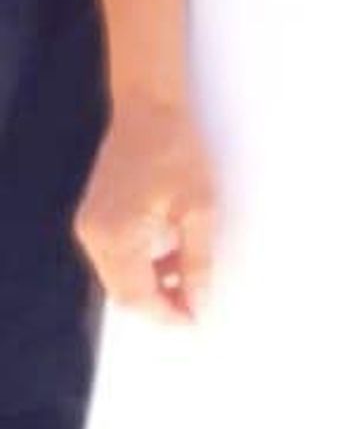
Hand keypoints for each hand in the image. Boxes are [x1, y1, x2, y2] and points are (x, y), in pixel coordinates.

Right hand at [76, 97, 216, 320]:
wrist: (148, 108)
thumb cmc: (176, 151)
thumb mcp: (199, 209)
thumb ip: (196, 262)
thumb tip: (198, 304)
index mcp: (118, 236)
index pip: (138, 297)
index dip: (167, 315)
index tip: (196, 320)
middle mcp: (94, 236)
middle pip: (123, 293)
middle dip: (158, 305)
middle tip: (194, 305)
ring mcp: (88, 226)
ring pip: (116, 278)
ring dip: (149, 286)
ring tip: (186, 279)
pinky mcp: (92, 216)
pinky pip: (112, 257)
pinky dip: (138, 266)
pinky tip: (167, 256)